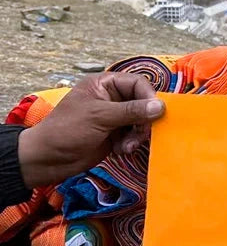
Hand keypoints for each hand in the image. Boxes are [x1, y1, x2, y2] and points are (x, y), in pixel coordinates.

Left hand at [17, 73, 164, 187]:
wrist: (46, 161)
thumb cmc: (67, 130)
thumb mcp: (100, 117)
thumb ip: (131, 111)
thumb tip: (161, 106)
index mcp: (105, 85)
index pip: (137, 84)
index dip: (148, 96)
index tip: (155, 112)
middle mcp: (112, 98)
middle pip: (142, 103)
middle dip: (143, 120)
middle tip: (140, 134)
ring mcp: (114, 117)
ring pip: (140, 121)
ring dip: (137, 135)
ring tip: (127, 146)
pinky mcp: (114, 134)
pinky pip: (133, 135)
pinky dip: (131, 143)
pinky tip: (121, 150)